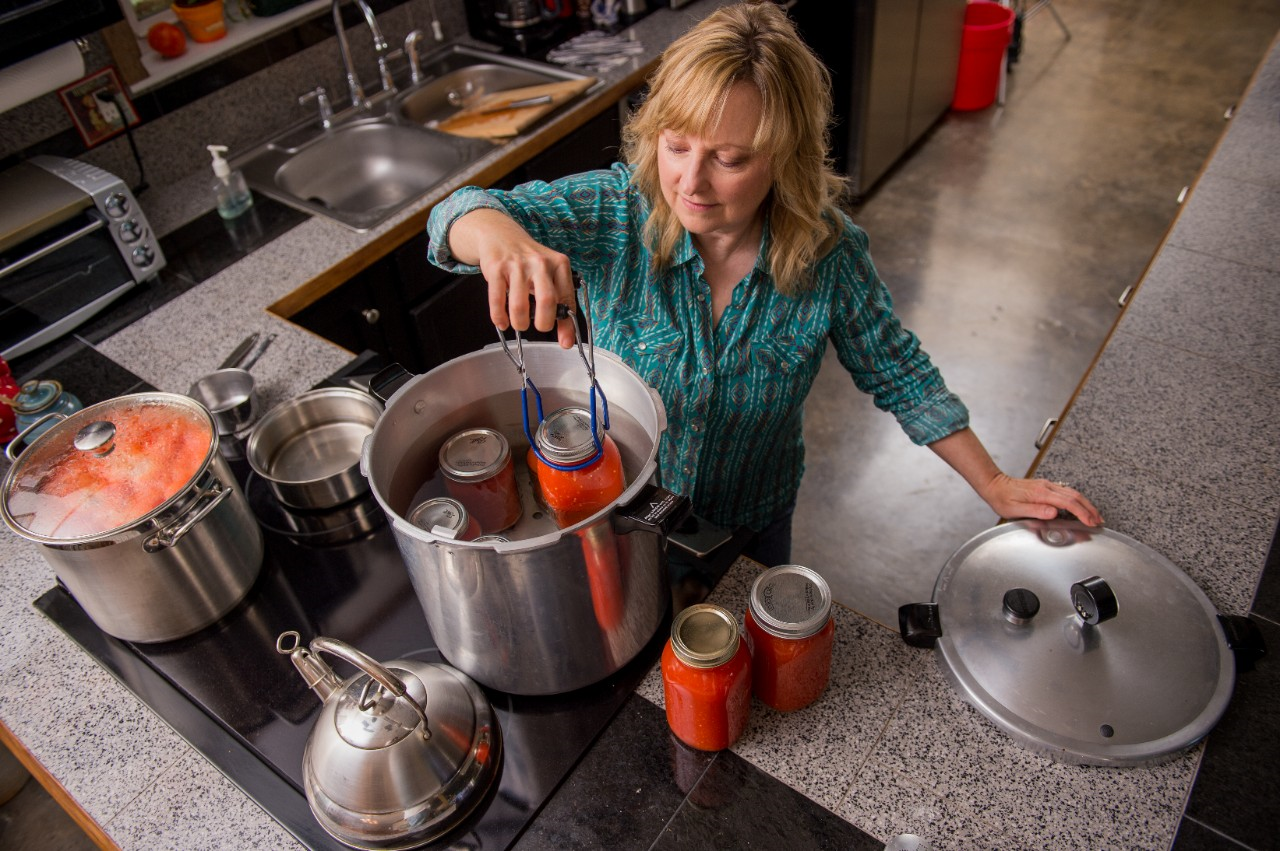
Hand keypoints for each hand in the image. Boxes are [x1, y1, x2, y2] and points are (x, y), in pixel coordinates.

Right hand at [449, 209, 576, 347]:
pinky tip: (502, 322)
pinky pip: (497, 300)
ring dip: (519, 323)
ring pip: (520, 305)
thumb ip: (560, 304)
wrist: (501, 235)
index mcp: (559, 264)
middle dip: (543, 323)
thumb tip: (567, 340)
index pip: (567, 299)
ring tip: (519, 324)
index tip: (565, 343)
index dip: (566, 325)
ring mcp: (517, 265)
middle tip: (539, 327)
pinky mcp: (496, 268)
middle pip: (547, 300)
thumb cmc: (530, 262)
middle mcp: (540, 262)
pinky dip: (499, 317)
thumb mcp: (550, 275)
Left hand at [980, 474, 1103, 526]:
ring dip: (1086, 504)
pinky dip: (1078, 500)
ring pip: (1073, 493)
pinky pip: (1067, 492)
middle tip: (1099, 521)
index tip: (1090, 522)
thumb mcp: (1015, 509)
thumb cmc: (1002, 498)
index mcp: (1041, 493)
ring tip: (1094, 515)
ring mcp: (1047, 485)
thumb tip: (1054, 512)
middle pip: (1075, 496)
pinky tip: (1080, 506)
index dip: (1082, 513)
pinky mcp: (1046, 486)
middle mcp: (1047, 487)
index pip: (1068, 503)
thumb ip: (1036, 511)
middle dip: (1089, 509)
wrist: (995, 485)